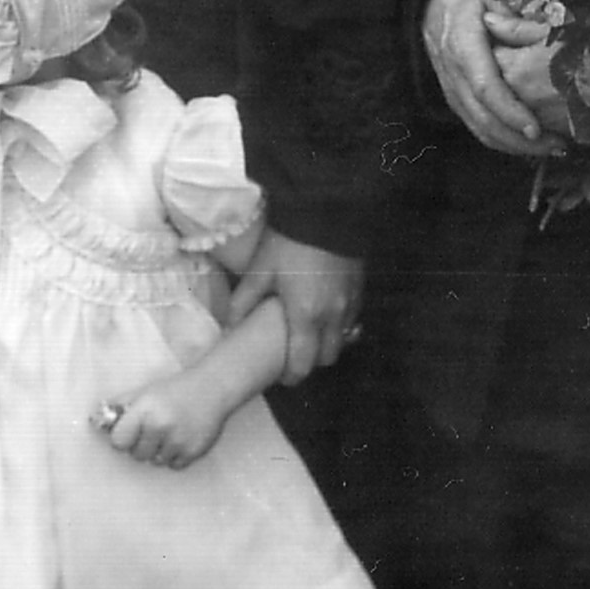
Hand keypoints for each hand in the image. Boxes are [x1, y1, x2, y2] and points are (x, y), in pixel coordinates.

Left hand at [98, 378, 230, 469]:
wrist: (211, 389)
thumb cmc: (174, 390)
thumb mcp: (145, 391)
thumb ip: (121, 405)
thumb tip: (96, 420)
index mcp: (144, 409)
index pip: (119, 441)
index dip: (122, 439)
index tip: (129, 434)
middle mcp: (159, 426)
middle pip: (137, 455)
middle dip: (141, 446)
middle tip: (153, 431)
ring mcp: (177, 440)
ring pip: (156, 462)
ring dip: (159, 451)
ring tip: (170, 432)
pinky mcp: (193, 451)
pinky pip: (174, 466)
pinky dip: (176, 457)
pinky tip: (182, 439)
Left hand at [228, 230, 362, 383]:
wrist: (325, 211)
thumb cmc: (288, 242)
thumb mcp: (260, 270)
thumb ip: (244, 301)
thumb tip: (228, 326)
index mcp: (307, 317)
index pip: (303, 363)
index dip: (292, 376)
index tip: (282, 377)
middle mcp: (334, 316)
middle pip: (328, 357)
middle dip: (312, 361)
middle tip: (295, 354)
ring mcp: (351, 302)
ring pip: (343, 338)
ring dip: (328, 342)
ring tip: (309, 332)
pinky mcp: (360, 287)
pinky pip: (352, 318)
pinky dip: (340, 323)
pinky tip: (325, 310)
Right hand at [420, 0, 567, 157]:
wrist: (433, 6)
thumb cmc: (469, 0)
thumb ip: (516, 19)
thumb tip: (546, 37)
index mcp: (463, 44)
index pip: (484, 86)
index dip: (509, 111)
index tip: (535, 128)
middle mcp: (454, 73)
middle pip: (483, 116)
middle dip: (519, 138)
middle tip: (556, 145)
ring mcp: (452, 90)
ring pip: (479, 128)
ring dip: (515, 145)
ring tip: (552, 148)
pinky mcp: (456, 101)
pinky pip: (478, 128)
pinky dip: (505, 141)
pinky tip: (532, 143)